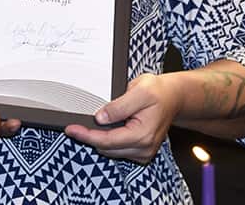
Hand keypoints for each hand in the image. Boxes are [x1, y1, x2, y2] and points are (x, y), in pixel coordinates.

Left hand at [63, 73, 180, 163]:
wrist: (173, 97)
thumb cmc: (158, 92)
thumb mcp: (138, 91)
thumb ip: (118, 106)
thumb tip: (100, 118)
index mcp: (143, 135)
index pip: (107, 141)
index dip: (86, 135)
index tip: (71, 129)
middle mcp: (144, 148)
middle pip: (106, 148)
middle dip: (90, 136)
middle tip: (77, 123)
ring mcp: (143, 152)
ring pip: (110, 151)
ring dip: (100, 138)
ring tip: (98, 121)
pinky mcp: (141, 151)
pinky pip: (118, 150)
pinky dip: (109, 140)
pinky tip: (109, 128)